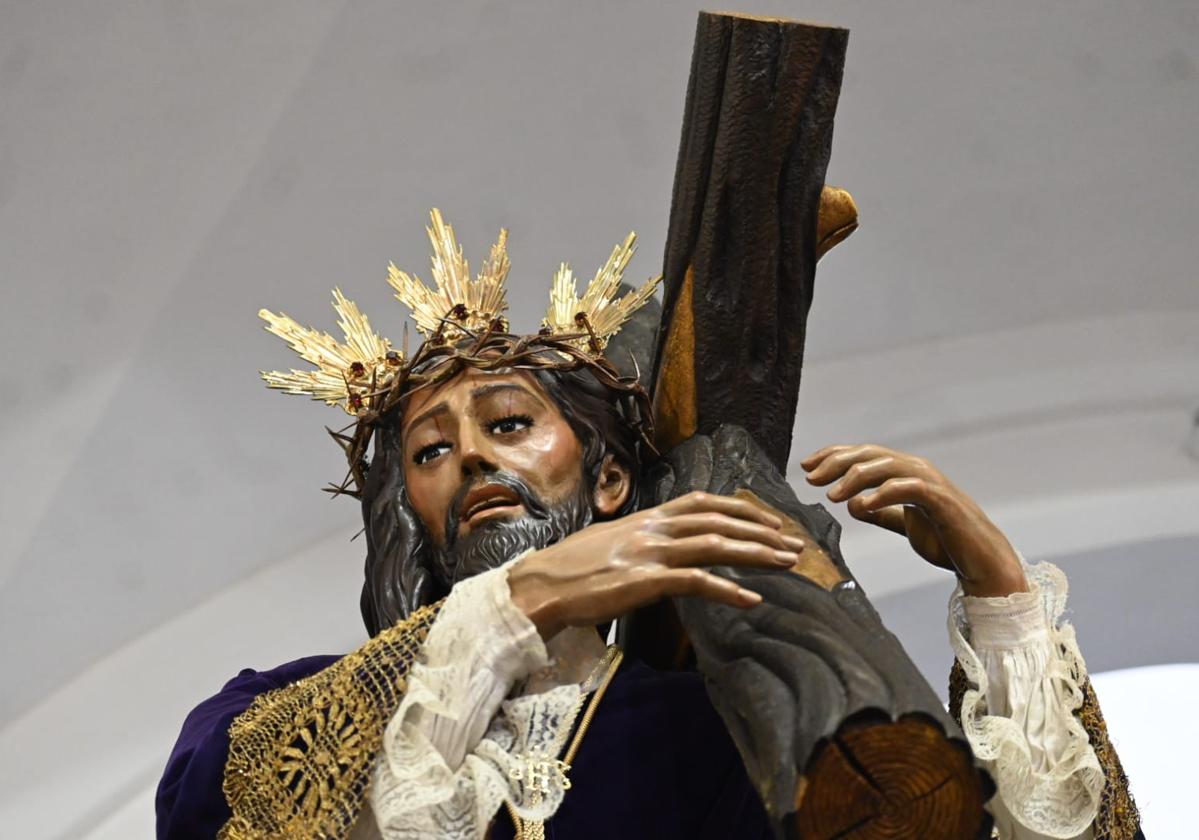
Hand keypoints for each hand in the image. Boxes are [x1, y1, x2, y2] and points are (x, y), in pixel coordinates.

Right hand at [508, 491, 804, 639]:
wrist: (538, 587)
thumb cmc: (570, 569)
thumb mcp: (611, 542)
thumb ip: (642, 539)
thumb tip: (666, 545)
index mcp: (646, 517)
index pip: (704, 502)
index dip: (742, 508)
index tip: (770, 519)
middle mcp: (652, 528)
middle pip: (719, 519)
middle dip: (762, 528)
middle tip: (794, 541)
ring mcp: (648, 553)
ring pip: (715, 545)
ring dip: (756, 553)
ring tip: (787, 563)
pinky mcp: (644, 582)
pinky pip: (696, 582)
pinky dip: (728, 589)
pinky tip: (753, 599)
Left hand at [800, 444, 1026, 597]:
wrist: (980, 561)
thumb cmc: (945, 541)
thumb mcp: (904, 524)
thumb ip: (880, 512)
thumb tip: (852, 504)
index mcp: (905, 472)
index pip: (863, 454)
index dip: (833, 456)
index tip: (807, 466)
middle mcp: (916, 470)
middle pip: (869, 454)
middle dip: (836, 462)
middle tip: (810, 477)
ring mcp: (930, 482)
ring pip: (886, 465)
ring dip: (855, 477)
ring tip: (832, 495)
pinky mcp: (941, 500)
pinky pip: (908, 488)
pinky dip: (883, 493)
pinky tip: (861, 504)